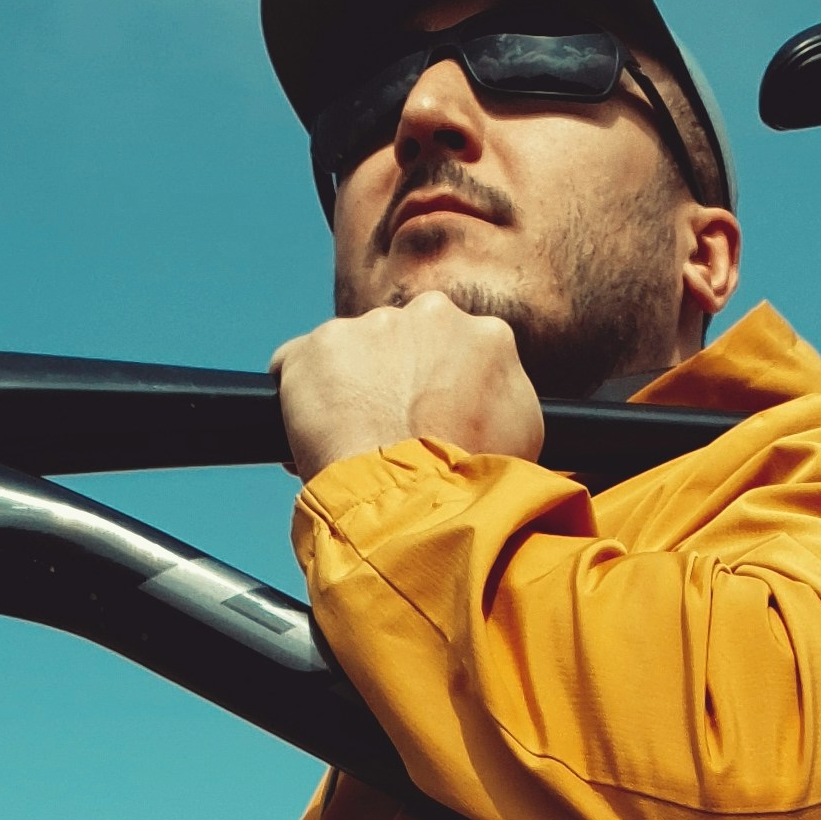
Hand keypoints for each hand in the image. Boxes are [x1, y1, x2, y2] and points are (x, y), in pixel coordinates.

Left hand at [269, 291, 544, 481]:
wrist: (419, 503)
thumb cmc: (475, 481)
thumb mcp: (525, 433)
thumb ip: (503, 395)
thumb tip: (488, 399)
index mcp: (485, 335)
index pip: (453, 348)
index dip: (436, 386)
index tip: (426, 417)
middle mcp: (430, 316)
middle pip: (400, 342)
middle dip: (392, 377)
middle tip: (388, 430)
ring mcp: (371, 327)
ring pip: (350, 353)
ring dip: (347, 388)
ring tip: (352, 442)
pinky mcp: (318, 347)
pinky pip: (295, 366)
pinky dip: (297, 396)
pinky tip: (312, 435)